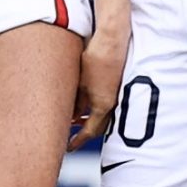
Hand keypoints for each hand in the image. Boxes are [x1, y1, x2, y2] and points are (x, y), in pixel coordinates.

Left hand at [71, 28, 125, 147]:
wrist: (112, 39)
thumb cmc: (95, 57)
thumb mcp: (80, 82)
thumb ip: (78, 101)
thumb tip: (75, 115)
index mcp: (103, 105)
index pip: (90, 131)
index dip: (79, 141)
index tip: (69, 147)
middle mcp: (113, 103)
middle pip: (99, 127)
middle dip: (85, 132)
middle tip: (72, 135)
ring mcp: (117, 93)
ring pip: (103, 114)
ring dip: (90, 119)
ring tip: (76, 117)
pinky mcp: (117, 83)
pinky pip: (105, 102)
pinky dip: (95, 106)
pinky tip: (85, 100)